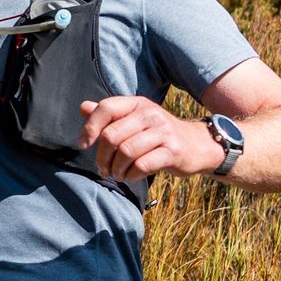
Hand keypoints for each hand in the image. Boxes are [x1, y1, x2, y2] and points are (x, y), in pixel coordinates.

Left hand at [78, 97, 218, 180]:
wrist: (197, 145)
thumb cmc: (157, 135)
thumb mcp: (135, 120)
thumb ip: (110, 115)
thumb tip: (83, 107)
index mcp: (137, 104)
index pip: (106, 108)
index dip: (89, 128)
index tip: (83, 145)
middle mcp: (150, 114)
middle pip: (111, 135)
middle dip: (102, 157)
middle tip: (104, 169)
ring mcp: (163, 132)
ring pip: (125, 152)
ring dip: (116, 169)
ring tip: (117, 174)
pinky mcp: (173, 152)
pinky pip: (142, 165)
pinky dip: (131, 175)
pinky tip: (131, 177)